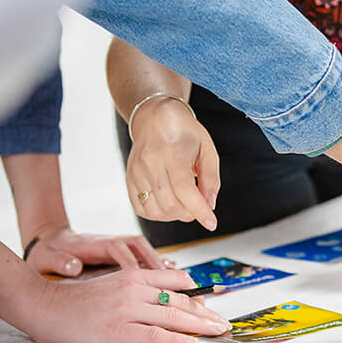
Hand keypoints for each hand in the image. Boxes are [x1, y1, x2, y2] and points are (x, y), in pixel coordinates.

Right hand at [22, 268, 230, 342]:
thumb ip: (139, 288)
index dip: (198, 294)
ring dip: (199, 326)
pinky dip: (175, 340)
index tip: (211, 306)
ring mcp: (126, 309)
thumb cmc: (79, 300)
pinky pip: (154, 335)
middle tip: (223, 323)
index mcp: (134, 275)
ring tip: (216, 331)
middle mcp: (134, 289)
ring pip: (172, 316)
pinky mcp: (118, 330)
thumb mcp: (113, 284)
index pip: (176, 281)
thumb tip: (166, 299)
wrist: (45, 306)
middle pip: (180, 301)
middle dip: (205, 313)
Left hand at [25, 225, 170, 275]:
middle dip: (159, 264)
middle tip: (172, 280)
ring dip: (165, 267)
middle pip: (143, 249)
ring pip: (150, 254)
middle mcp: (116, 241)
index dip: (132, 265)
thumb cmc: (51, 252)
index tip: (140, 281)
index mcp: (99, 243)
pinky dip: (162, 270)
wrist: (52, 242)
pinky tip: (174, 283)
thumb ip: (60, 261)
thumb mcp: (48, 257)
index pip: (121, 251)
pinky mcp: (128, 255)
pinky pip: (149, 261)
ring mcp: (124, 247)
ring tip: (180, 284)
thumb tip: (73, 266)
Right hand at [126, 98, 219, 230]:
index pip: (184, 189)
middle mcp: (150, 163)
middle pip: (170, 203)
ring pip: (155, 211)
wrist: (156, 119)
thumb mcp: (208, 150)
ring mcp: (136, 173)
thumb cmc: (185, 133)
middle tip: (199, 205)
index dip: (199, 210)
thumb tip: (210, 206)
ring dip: (175, 215)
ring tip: (184, 203)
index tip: (211, 223)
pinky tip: (169, 203)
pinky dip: (158, 214)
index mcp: (172, 153)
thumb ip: (211, 179)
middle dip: (190, 213)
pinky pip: (141, 209)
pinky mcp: (129, 180)